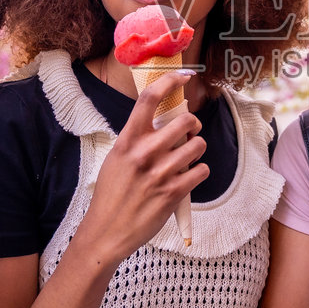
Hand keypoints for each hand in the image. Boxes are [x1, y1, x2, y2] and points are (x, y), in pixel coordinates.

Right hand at [70, 71, 207, 269]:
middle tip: (189, 132)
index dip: (170, 80)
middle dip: (193, 125)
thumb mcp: (116, 159)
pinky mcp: (174, 193)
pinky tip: (188, 178)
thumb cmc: (112, 195)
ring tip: (186, 158)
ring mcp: (161, 173)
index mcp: (127, 141)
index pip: (149, 99)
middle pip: (185, 120)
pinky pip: (201, 170)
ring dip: (197, 149)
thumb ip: (137, 139)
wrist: (107, 232)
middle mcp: (144, 153)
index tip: (184, 75)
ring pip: (198, 145)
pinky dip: (199, 172)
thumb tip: (161, 122)